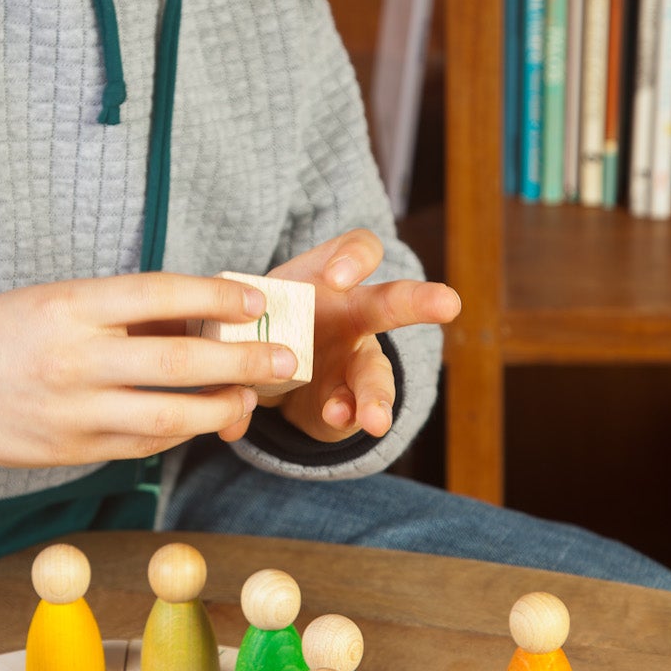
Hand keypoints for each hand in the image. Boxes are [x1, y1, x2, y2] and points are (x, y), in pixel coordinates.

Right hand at [0, 274, 296, 466]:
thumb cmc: (3, 331)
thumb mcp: (55, 301)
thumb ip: (121, 312)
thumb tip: (204, 318)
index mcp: (69, 307)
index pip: (158, 293)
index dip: (215, 294)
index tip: (256, 298)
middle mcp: (73, 359)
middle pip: (177, 360)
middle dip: (241, 360)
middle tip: (285, 360)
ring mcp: (72, 411)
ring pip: (167, 416)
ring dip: (218, 409)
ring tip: (247, 399)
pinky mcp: (71, 451)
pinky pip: (140, 445)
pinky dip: (176, 433)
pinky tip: (197, 420)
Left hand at [218, 229, 461, 445]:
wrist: (263, 369)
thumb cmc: (260, 322)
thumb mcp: (243, 316)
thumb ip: (232, 340)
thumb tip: (223, 386)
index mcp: (328, 279)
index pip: (358, 249)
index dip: (354, 259)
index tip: (339, 277)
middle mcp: (353, 317)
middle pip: (391, 303)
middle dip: (420, 301)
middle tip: (448, 303)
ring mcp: (355, 363)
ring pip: (376, 374)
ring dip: (375, 396)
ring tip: (373, 419)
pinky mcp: (348, 403)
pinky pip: (352, 411)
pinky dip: (344, 418)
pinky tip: (339, 421)